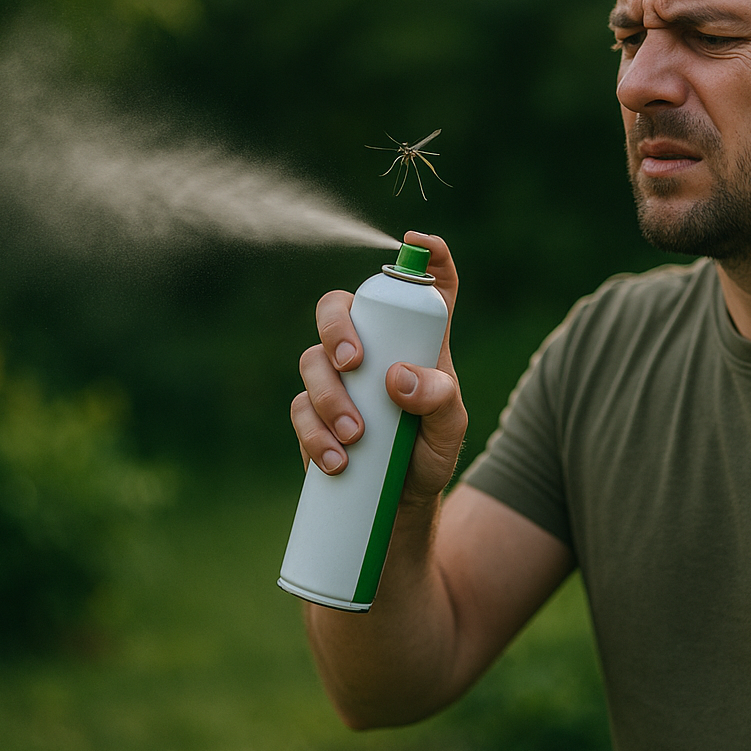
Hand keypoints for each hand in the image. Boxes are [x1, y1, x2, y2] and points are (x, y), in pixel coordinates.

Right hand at [289, 231, 467, 505]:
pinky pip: (299, 407)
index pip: (427, 286)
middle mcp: (373, 348)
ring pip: (313, 359)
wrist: (396, 507)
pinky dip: (315, 432)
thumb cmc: (430, 455)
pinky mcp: (311, 412)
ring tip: (355, 435)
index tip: (417, 243)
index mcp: (417, 340)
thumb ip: (439, 399)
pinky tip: (337, 459)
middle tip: (353, 363)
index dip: (427, 256)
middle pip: (341, 307)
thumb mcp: (451, 429)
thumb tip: (397, 378)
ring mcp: (337, 378)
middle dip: (338, 327)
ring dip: (328, 394)